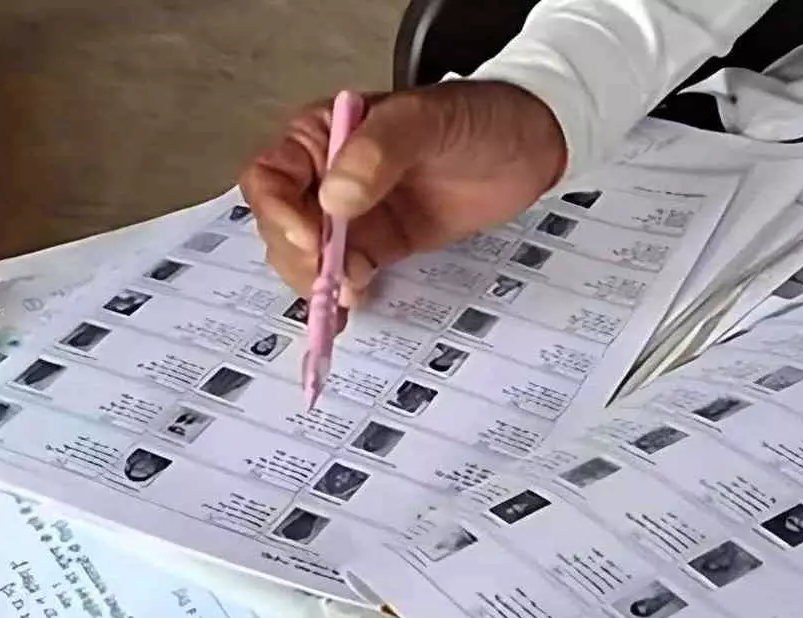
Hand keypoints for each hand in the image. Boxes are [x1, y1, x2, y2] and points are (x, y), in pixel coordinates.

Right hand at [240, 81, 566, 306]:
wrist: (532, 146)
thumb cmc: (479, 117)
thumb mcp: (427, 120)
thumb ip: (379, 151)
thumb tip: (334, 199)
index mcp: (321, 135)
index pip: (270, 177)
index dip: (279, 214)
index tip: (312, 242)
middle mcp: (326, 176)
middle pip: (281, 227)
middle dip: (300, 258)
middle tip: (337, 280)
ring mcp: (351, 215)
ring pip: (306, 258)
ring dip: (319, 283)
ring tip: (352, 294)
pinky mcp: (379, 245)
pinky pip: (344, 274)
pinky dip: (339, 297)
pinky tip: (345, 314)